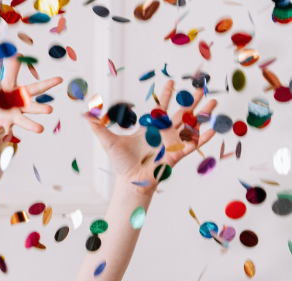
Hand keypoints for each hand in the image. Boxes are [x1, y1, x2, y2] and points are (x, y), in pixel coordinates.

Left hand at [0, 56, 61, 136]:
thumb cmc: (3, 98)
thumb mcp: (5, 83)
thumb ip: (12, 70)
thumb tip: (20, 54)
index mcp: (21, 95)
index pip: (36, 88)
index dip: (48, 83)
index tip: (60, 79)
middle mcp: (21, 107)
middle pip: (32, 107)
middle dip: (41, 108)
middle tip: (50, 110)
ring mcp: (13, 117)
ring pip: (23, 121)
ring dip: (31, 125)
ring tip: (40, 129)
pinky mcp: (4, 125)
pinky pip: (4, 129)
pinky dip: (4, 132)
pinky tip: (6, 135)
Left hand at [85, 79, 216, 185]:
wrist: (129, 179)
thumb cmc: (121, 162)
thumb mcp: (108, 141)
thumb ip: (98, 126)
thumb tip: (84, 114)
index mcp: (151, 127)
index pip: (161, 107)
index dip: (166, 94)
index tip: (172, 82)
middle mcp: (164, 133)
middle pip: (181, 112)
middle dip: (191, 100)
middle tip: (201, 86)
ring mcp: (172, 143)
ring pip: (190, 125)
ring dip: (202, 113)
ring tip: (214, 102)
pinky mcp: (177, 154)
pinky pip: (192, 145)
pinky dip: (202, 138)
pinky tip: (213, 129)